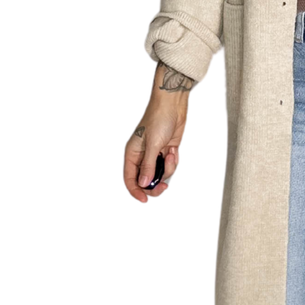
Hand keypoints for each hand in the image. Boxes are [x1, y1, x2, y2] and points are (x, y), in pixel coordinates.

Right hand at [124, 62, 192, 203]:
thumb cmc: (158, 118)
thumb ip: (148, 166)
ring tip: (170, 155)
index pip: (130, 178)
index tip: (144, 199)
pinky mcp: (166, 152)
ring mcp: (155, 155)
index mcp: (132, 154)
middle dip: (155, 184)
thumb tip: (144, 183)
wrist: (173, 106)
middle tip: (163, 187)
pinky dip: (173, 161)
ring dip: (167, 169)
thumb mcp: (153, 144)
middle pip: (145, 180)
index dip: (136, 191)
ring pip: (159, 174)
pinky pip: (169, 166)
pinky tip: (173, 149)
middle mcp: (142, 156)